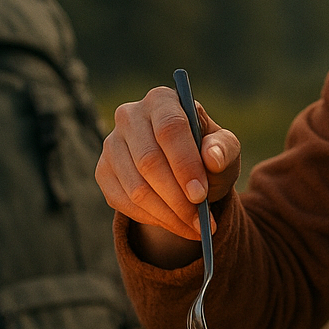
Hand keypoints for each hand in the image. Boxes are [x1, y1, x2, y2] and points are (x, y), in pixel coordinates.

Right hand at [96, 86, 241, 253]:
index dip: (185, 164)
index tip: (200, 195)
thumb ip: (223, 149)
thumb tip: (212, 157)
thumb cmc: (207, 153)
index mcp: (162, 100)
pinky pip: (124, 202)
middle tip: (201, 221)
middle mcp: (130, 116)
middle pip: (149, 160)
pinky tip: (176, 224)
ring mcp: (111, 143)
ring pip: (136, 187)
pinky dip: (153, 219)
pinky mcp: (103, 171)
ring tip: (195, 228)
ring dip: (168, 214)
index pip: (170, 129)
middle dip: (178, 197)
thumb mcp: (225, 149)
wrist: (183, 170)